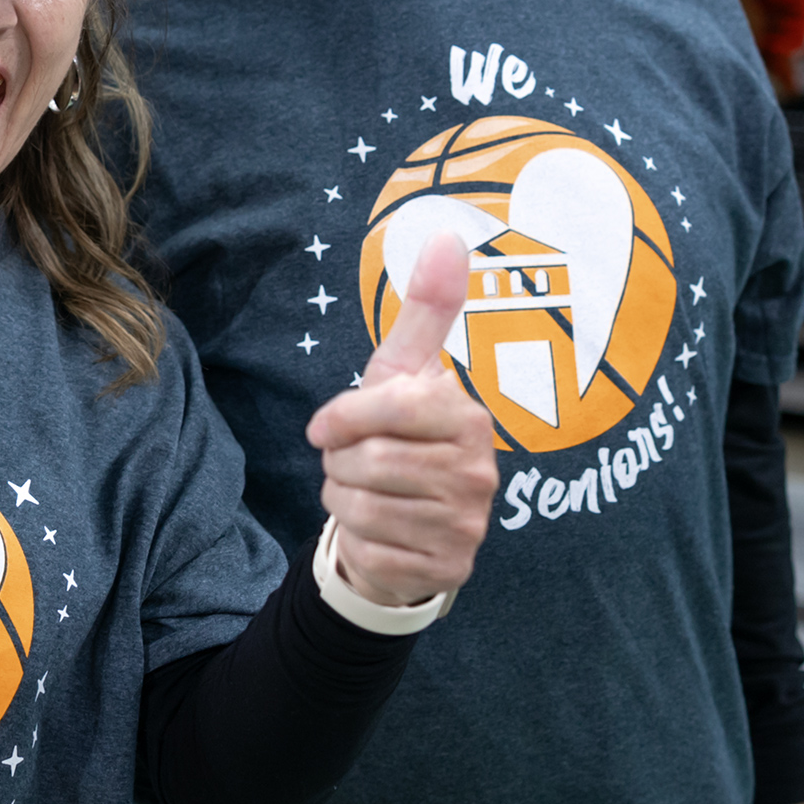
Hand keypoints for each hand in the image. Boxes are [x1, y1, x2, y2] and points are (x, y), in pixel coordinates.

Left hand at [305, 232, 497, 606]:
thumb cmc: (398, 437)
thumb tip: (448, 234)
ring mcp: (469, 525)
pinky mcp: (449, 569)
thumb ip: (427, 308)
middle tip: (352, 464)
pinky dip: (356, 539)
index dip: (344, 417)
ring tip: (362, 492)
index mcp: (468, 418)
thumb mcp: (404, 372)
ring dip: (343, 500)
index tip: (323, 427)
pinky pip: (371, 549)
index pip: (393, 406)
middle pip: (370, 460)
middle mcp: (479, 472)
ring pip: (364, 506)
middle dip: (340, 464)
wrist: (404, 524)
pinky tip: (376, 530)